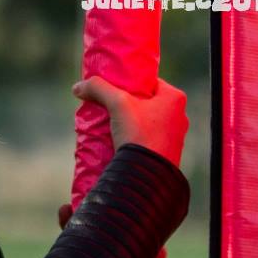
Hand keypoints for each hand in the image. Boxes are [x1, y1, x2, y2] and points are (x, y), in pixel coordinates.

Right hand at [72, 76, 187, 167]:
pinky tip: (118, 140)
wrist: (145, 176)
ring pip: (147, 122)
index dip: (130, 82)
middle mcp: (180, 116)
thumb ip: (98, 89)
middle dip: (127, 104)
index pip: (149, 82)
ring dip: (130, 122)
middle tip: (108, 106)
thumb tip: (77, 87)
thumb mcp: (117, 104)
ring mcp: (174, 138)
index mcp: (175, 98)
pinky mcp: (166, 155)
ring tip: (110, 124)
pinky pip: (147, 140)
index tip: (113, 87)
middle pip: (146, 102)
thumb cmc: (138, 133)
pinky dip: (134, 138)